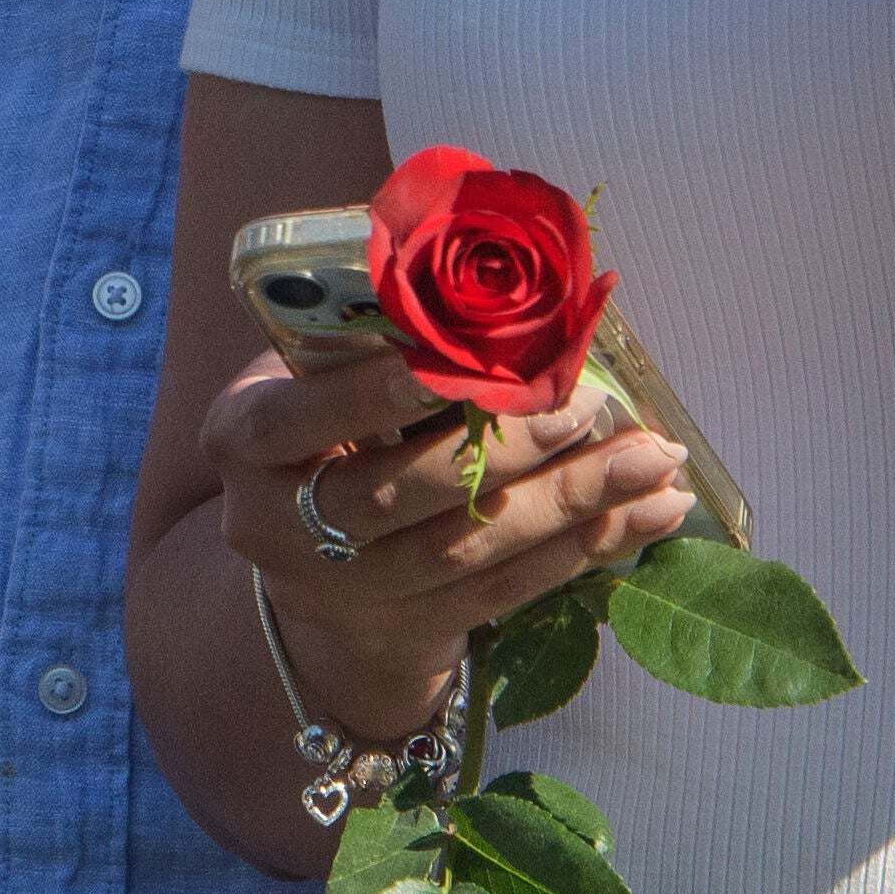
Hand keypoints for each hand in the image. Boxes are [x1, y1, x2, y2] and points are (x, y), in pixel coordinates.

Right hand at [203, 343, 691, 749]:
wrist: (305, 552)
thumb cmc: (324, 419)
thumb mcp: (313, 367)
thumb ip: (371, 327)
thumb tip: (483, 264)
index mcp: (242, 440)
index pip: (298, 419)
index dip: (371, 395)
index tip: (458, 361)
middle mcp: (276, 527)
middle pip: (397, 497)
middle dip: (503, 451)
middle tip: (585, 405)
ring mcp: (340, 592)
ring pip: (465, 553)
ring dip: (571, 504)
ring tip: (651, 459)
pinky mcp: (407, 629)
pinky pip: (507, 591)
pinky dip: (587, 548)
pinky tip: (650, 511)